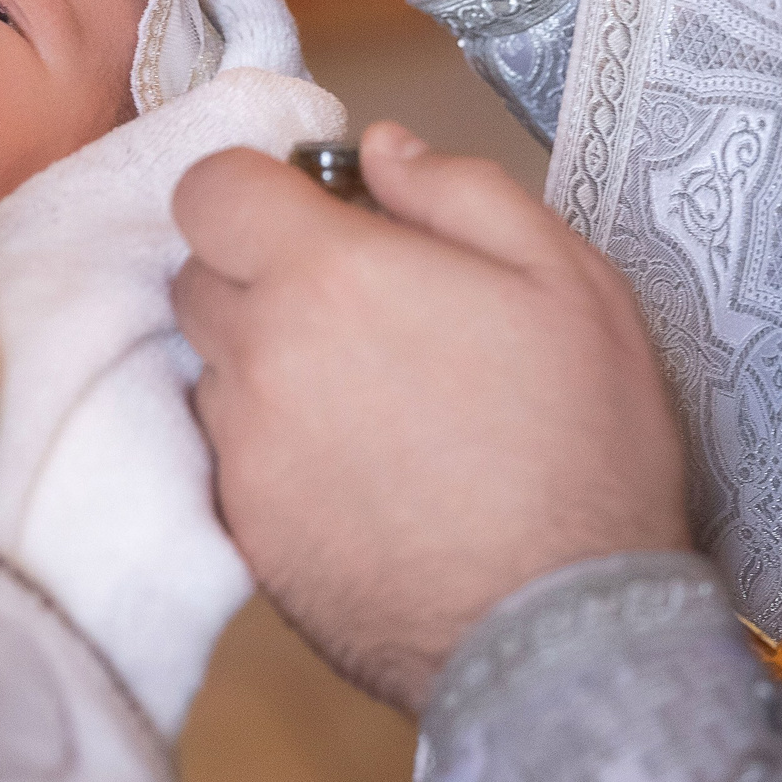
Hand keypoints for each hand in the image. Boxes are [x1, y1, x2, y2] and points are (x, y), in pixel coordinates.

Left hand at [173, 123, 690, 713]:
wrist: (561, 628)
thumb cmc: (581, 444)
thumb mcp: (565, 280)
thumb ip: (459, 192)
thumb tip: (381, 152)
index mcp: (327, 276)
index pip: (209, 190)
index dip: (257, 190)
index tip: (317, 214)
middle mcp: (261, 359)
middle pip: (200, 278)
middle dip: (260, 271)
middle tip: (359, 306)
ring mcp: (244, 455)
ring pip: (215, 372)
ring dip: (267, 364)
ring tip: (372, 400)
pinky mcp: (247, 534)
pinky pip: (233, 458)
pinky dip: (277, 448)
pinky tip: (363, 473)